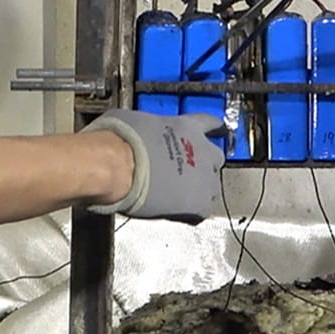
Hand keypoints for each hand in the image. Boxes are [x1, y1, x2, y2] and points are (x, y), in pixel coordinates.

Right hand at [80, 109, 227, 222]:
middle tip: (184, 172)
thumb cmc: (119, 141)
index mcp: (186, 126)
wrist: (118, 166)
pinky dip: (191, 213)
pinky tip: (176, 213)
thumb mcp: (132, 120)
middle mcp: (201, 149)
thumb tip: (135, 132)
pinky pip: (201, 210)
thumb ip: (146, 128)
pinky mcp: (199, 203)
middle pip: (215, 158)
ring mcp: (204, 177)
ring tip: (177, 196)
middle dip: (203, 165)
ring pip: (212, 186)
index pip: (210, 123)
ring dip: (198, 190)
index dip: (213, 129)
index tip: (216, 131)